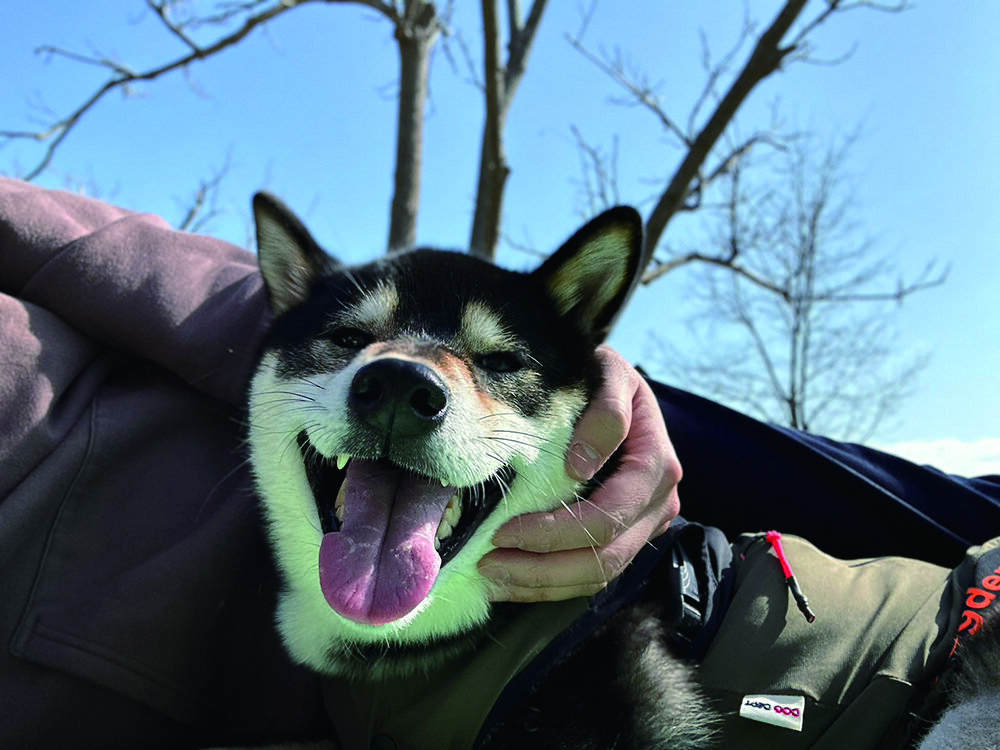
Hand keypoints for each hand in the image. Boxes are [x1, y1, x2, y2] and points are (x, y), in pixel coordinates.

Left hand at [479, 345, 681, 601]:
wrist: (619, 389)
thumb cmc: (605, 377)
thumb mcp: (610, 373)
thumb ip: (606, 409)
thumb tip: (578, 467)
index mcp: (657, 466)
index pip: (608, 516)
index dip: (556, 531)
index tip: (504, 528)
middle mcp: (659, 504)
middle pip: (604, 557)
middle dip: (542, 567)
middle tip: (489, 561)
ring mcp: (646, 527)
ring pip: (598, 576)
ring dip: (542, 582)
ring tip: (492, 575)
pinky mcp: (626, 538)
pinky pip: (590, 575)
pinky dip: (549, 583)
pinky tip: (510, 580)